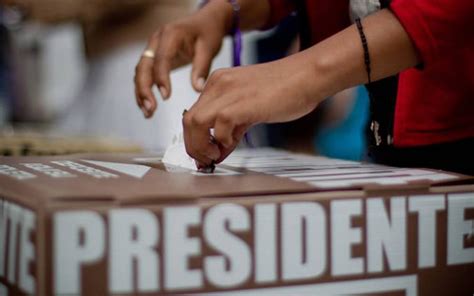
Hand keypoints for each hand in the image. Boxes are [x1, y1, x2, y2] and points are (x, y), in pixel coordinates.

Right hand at [134, 5, 229, 117]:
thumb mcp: (209, 48)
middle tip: (150, 109)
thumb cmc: (208, 32)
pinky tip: (149, 106)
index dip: (161, 78)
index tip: (166, 96)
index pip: (161, 58)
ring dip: (141, 93)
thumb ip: (201, 68)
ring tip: (149, 113)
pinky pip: (145, 74)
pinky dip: (145, 90)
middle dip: (144, 89)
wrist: (205, 21)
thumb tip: (197, 90)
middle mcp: (156, 40)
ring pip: (141, 72)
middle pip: (143, 66)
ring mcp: (152, 48)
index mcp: (170, 34)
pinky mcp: (153, 57)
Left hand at [182, 55, 320, 165]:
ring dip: (201, 146)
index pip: (193, 114)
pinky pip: (218, 127)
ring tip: (215, 155)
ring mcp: (228, 92)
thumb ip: (232, 129)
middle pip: (187, 119)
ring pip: (194, 123)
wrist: (308, 75)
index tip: (204, 155)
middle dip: (193, 146)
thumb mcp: (251, 109)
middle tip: (205, 160)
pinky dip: (222, 141)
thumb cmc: (286, 90)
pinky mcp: (241, 103)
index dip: (194, 139)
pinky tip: (235, 143)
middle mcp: (218, 84)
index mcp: (219, 83)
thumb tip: (219, 150)